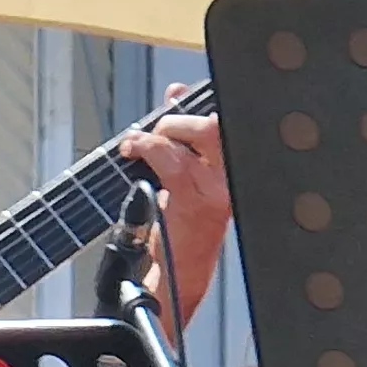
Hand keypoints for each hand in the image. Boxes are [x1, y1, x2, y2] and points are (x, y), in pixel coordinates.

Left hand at [118, 85, 233, 323]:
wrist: (180, 274)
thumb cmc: (184, 227)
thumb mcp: (187, 175)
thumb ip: (183, 134)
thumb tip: (176, 93)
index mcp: (234, 168)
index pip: (225, 120)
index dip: (201, 100)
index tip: (177, 94)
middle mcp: (234, 177)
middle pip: (218, 125)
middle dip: (179, 120)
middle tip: (156, 133)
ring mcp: (219, 189)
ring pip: (199, 135)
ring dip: (160, 134)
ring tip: (139, 145)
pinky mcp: (197, 202)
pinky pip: (172, 160)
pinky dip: (147, 148)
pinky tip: (133, 151)